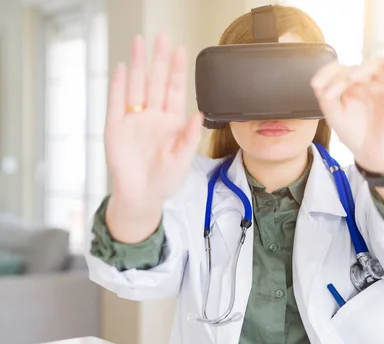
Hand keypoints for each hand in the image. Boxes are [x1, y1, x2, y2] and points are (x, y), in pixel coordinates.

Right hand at [105, 32, 203, 209]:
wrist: (141, 196)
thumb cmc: (164, 180)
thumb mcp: (182, 159)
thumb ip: (190, 137)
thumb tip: (199, 114)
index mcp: (172, 123)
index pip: (175, 91)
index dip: (177, 71)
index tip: (180, 50)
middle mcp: (153, 117)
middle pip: (155, 82)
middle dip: (158, 60)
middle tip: (161, 37)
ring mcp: (134, 121)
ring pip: (136, 87)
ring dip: (138, 66)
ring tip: (140, 43)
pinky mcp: (116, 128)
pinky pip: (116, 102)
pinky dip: (118, 85)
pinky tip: (122, 68)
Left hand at [311, 58, 383, 172]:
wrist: (369, 153)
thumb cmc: (353, 134)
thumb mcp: (334, 116)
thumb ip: (326, 98)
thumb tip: (318, 82)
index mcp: (352, 85)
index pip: (341, 69)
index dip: (328, 73)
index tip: (316, 85)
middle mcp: (368, 82)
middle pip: (356, 67)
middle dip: (341, 76)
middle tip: (331, 91)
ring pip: (378, 64)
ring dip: (364, 68)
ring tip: (351, 78)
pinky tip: (381, 71)